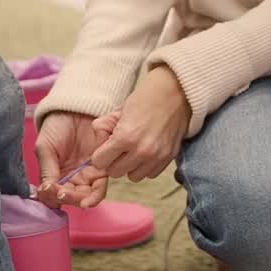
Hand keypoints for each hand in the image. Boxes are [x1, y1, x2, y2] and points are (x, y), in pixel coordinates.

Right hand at [35, 111, 111, 209]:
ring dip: (82, 201)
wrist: (76, 109)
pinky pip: (100, 187)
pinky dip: (95, 195)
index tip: (51, 190)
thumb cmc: (56, 127)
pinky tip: (89, 197)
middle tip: (63, 193)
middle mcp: (72, 179)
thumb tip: (46, 191)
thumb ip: (47, 169)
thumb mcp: (45, 148)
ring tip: (80, 199)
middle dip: (68, 200)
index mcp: (55, 176)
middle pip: (72, 199)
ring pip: (87, 197)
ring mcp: (87, 175)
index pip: (53, 196)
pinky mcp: (102, 169)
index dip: (52, 197)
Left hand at [92, 66, 191, 182]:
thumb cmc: (143, 99)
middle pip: (115, 173)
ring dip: (130, 166)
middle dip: (113, 161)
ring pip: (133, 177)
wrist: (173, 93)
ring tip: (133, 151)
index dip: (99, 155)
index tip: (103, 149)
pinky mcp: (168, 158)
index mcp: (125, 137)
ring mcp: (157, 156)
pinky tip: (146, 151)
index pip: (100, 162)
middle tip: (118, 149)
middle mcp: (141, 151)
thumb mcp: (116, 111)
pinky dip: (145, 166)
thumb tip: (97, 149)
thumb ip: (103, 130)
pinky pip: (150, 174)